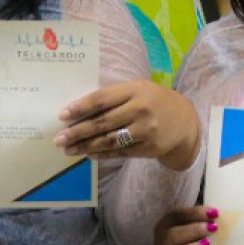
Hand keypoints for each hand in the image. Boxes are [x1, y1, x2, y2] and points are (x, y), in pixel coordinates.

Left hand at [55, 81, 198, 170]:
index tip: (62, 116)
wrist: (184, 121)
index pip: (102, 99)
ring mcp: (146, 131)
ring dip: (86, 146)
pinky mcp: (148, 148)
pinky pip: (120, 152)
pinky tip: (88, 154)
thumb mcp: (138, 90)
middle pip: (102, 122)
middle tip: (59, 139)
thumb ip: (114, 97)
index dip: (80, 108)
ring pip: (109, 140)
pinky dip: (102, 154)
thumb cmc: (154, 101)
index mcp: (135, 90)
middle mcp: (141, 109)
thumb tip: (80, 110)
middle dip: (77, 132)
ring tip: (69, 150)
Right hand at [155, 205, 217, 244]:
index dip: (195, 213)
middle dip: (193, 230)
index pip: (176, 215)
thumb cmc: (202, 237)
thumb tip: (219, 212)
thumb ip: (208, 218)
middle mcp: (163, 241)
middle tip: (213, 228)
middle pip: (170, 235)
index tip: (214, 213)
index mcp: (168, 223)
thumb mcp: (205, 224)